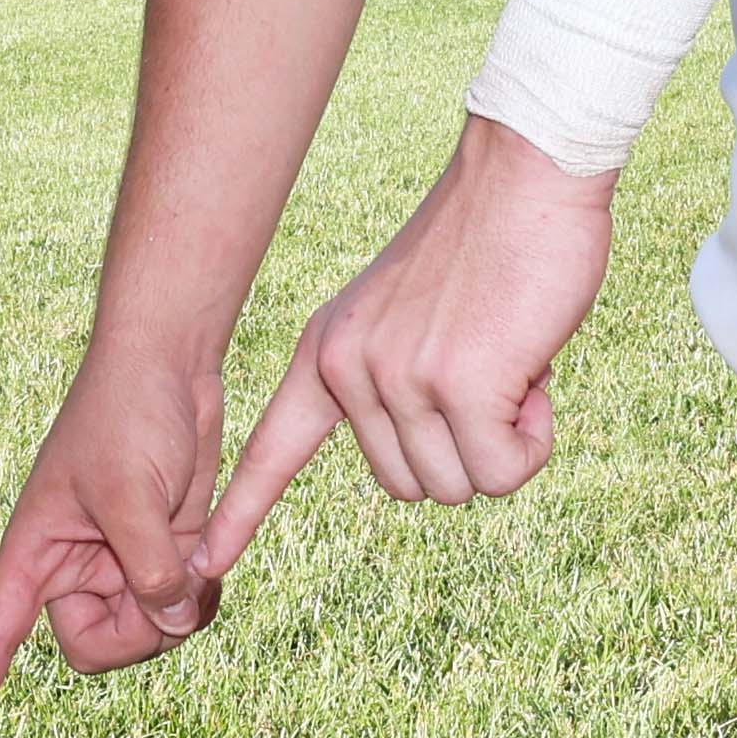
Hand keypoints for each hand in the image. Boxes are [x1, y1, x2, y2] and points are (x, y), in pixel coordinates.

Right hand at [0, 337, 230, 737]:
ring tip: (191, 550)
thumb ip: (147, 567)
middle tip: (168, 576)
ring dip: (180, 609)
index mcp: (34, 552)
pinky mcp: (161, 557)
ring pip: (147, 637)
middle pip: (97, 651)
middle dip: (141, 630)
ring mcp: (118, 566)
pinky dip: (201, 597)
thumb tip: (172, 623)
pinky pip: (181, 614)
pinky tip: (209, 554)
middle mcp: (71, 569)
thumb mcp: (133, 491)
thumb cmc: (130, 411)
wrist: (168, 363)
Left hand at [201, 118, 627, 565]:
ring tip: (510, 362)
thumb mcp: (409, 318)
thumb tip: (426, 470)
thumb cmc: (486, 245)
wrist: (526, 172)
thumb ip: (394, 384)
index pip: (271, 450)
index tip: (203, 566)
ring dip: (504, 442)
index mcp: (326, 351)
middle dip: (464, 450)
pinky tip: (534, 371)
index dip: (242, 513)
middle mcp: (348, 369)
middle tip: (491, 372)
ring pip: (458, 486)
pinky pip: (502, 471)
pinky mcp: (459, 386)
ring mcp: (398, 379)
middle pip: (408, 488)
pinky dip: (533, 441)